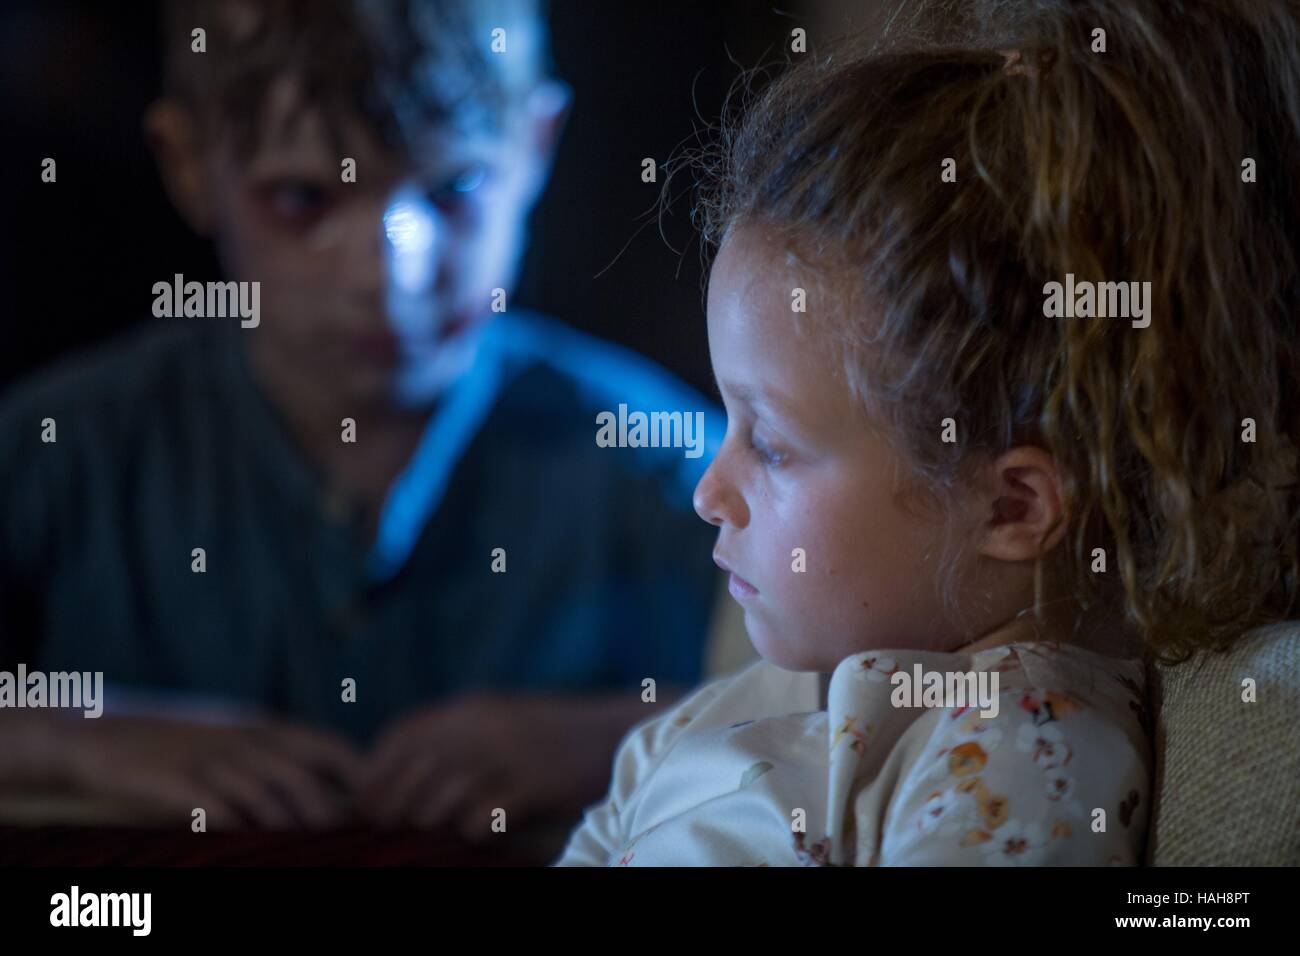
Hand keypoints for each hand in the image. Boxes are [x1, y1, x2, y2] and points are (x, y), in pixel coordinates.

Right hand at [60, 714, 364, 828]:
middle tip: (343, 839)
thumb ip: (278, 762)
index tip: (374, 804)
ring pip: (261, 793)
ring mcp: (210, 760)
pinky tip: (247, 843)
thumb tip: (331, 796)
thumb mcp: (236, 744)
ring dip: (285, 824)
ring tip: (304, 850)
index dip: (355, 771)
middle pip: (299, 773)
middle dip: (324, 809)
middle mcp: (243, 741)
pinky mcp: (176, 781)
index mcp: (264, 729)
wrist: (106, 743)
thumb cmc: (182, 750)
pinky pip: (213, 805)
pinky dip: (234, 825)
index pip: (326, 744)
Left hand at [358, 692, 638, 840]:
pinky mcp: (535, 784)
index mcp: (471, 708)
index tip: (366, 801)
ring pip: (443, 797)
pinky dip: (473, 830)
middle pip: (414, 770)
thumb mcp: (499, 719)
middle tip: (389, 827)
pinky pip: (482, 818)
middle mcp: (484, 725)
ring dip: (432, 820)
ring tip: (439, 828)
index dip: (376, 770)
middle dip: (393, 803)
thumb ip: (455, 735)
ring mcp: (509, 754)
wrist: (619, 732)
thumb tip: (395, 770)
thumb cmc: (552, 734)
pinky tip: (483, 829)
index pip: (402, 735)